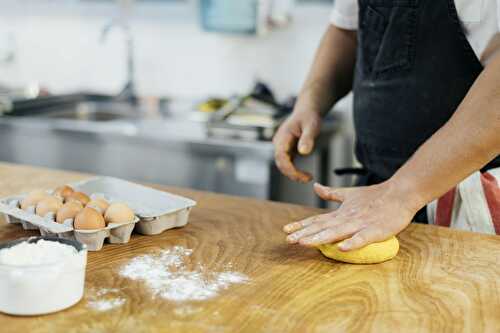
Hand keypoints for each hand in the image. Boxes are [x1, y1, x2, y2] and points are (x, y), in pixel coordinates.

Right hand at [273, 108, 321, 182]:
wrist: (307, 111)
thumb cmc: (309, 117)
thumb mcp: (311, 126)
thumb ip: (307, 138)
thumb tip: (304, 152)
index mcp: (283, 136)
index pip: (281, 156)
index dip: (289, 168)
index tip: (300, 175)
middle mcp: (279, 142)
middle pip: (280, 163)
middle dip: (292, 173)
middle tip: (307, 179)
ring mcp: (281, 147)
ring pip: (283, 164)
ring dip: (293, 174)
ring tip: (307, 178)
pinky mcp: (286, 150)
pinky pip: (287, 163)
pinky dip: (294, 170)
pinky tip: (304, 174)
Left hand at [283, 182, 420, 250]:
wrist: (400, 193)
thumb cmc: (375, 196)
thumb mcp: (350, 194)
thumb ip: (331, 193)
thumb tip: (315, 187)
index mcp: (341, 213)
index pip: (317, 220)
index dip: (301, 225)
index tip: (285, 230)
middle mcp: (346, 218)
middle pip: (322, 227)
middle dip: (305, 234)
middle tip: (288, 240)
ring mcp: (360, 224)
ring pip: (337, 232)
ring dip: (320, 238)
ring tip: (305, 242)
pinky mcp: (375, 230)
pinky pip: (362, 238)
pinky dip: (352, 243)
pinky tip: (342, 249)